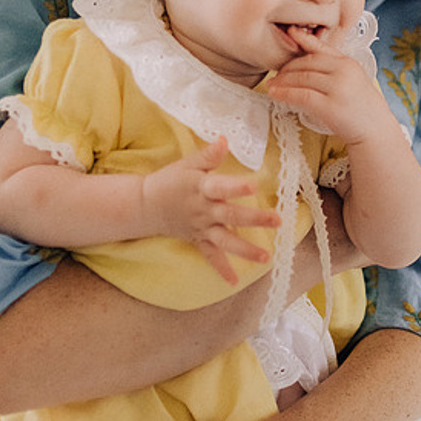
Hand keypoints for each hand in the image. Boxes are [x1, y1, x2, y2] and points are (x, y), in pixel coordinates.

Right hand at [142, 136, 280, 283]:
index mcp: (201, 188)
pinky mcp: (197, 240)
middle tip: (277, 220)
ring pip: (225, 240)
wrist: (144, 205)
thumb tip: (225, 139)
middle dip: (254, 219)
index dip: (236, 187)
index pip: (220, 187)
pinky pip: (210, 257)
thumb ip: (209, 155)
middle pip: (231, 215)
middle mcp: (203, 210)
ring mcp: (201, 228)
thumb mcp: (187, 164)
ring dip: (245, 249)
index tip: (254, 186)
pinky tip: (235, 281)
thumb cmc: (170, 181)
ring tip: (265, 257)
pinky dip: (221, 269)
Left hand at [265, 28, 386, 144]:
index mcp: (349, 63)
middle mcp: (344, 72)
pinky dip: (285, 94)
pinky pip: (302, 96)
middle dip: (287, 68)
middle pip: (307, 63)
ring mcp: (338, 88)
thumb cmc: (362, 107)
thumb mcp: (353, 79)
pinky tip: (276, 94)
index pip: (320, 48)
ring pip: (302, 78)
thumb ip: (334, 67)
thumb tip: (307, 59)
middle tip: (275, 74)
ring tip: (272, 85)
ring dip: (282, 81)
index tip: (289, 32)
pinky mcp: (330, 107)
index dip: (302, 40)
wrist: (375, 130)